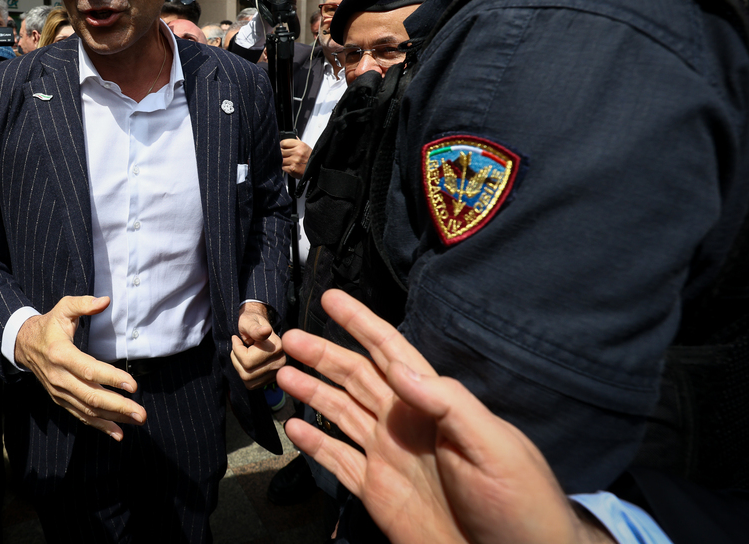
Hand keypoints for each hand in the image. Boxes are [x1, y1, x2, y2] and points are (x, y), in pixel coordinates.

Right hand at [14, 295, 146, 440]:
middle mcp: (59, 377)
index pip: (89, 369)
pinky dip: (99, 426)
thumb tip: (105, 301)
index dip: (111, 378)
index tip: (133, 385)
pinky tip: (118, 432)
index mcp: (61, 354)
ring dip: (113, 418)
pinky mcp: (60, 400)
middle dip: (118, 406)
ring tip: (136, 421)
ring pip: (88, 410)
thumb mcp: (63, 308)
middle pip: (91, 396)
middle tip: (141, 413)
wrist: (24, 345)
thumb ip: (83, 304)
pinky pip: (81, 415)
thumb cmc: (49, 325)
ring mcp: (59, 391)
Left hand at [231, 302, 284, 388]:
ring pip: (248, 380)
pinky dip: (244, 373)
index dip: (237, 349)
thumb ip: (254, 328)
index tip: (236, 338)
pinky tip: (247, 362)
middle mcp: (280, 362)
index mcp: (277, 347)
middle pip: (247, 373)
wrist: (259, 327)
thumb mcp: (249, 322)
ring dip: (239, 367)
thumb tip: (266, 330)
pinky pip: (251, 384)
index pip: (247, 360)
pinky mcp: (271, 379)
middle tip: (238, 346)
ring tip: (242, 353)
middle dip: (236, 359)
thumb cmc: (251, 323)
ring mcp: (277, 373)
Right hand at [277, 290, 614, 543]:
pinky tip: (295, 427)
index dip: (361, 323)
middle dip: (323, 354)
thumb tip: (399, 366)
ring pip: (340, 412)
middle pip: (356, 377)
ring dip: (312, 391)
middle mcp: (405, 423)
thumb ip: (448, 402)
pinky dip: (315, 443)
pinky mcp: (377, 492)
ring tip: (282, 374)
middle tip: (289, 337)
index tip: (332, 298)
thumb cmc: (518, 502)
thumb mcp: (493, 446)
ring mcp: (389, 457)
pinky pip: (338, 460)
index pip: (391, 352)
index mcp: (433, 405)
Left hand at [280, 138, 310, 177]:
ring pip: (281, 160)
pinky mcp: (292, 169)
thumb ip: (295, 143)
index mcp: (300, 145)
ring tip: (289, 162)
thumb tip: (288, 140)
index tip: (282, 148)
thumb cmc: (310, 158)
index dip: (281, 146)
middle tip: (285, 156)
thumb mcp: (305, 147)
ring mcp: (294, 161)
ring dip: (283, 161)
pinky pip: (283, 167)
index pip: (283, 143)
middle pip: (281, 151)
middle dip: (282, 154)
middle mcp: (297, 152)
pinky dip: (285, 167)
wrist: (317, 169)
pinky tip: (290, 167)